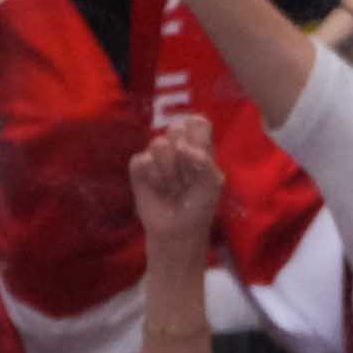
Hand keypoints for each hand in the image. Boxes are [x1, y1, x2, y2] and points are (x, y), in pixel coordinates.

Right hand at [129, 116, 222, 247]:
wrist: (178, 230)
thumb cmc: (199, 206)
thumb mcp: (213, 184)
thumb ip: (205, 161)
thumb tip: (181, 147)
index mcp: (198, 145)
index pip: (197, 122)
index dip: (197, 137)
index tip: (200, 158)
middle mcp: (176, 144)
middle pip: (176, 130)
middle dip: (184, 160)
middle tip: (188, 180)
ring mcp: (156, 154)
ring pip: (158, 144)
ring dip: (170, 172)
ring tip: (173, 187)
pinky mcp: (138, 165)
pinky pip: (143, 160)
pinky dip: (154, 179)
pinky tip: (158, 189)